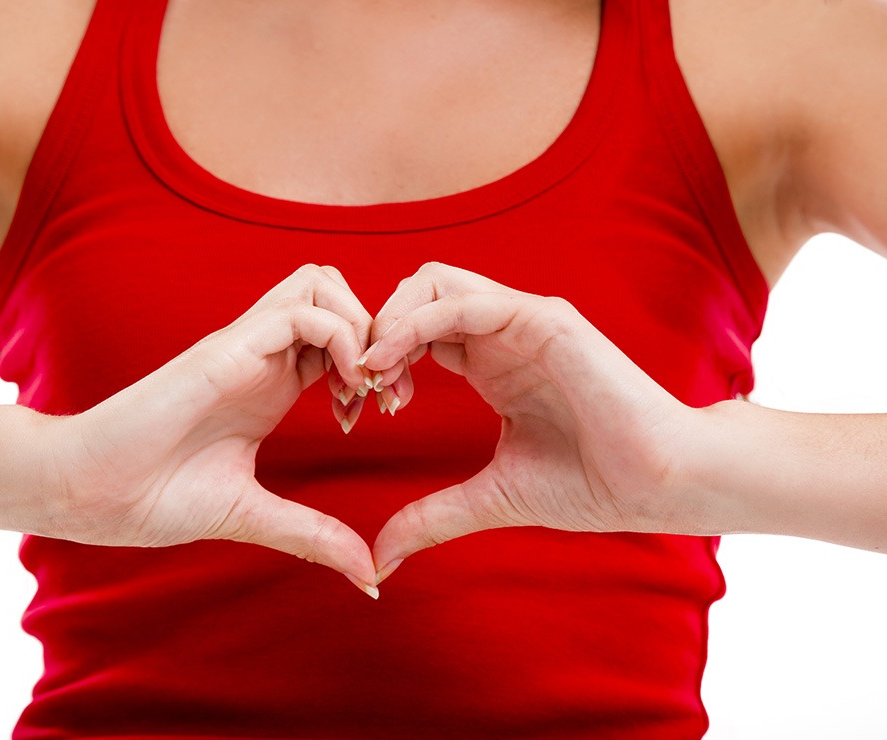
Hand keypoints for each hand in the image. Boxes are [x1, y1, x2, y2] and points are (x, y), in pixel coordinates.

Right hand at [43, 265, 379, 595]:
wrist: (87, 492)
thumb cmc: (153, 497)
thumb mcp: (254, 515)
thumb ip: (313, 535)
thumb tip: (369, 574)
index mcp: (271, 383)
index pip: (339, 335)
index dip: (375, 362)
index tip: (385, 411)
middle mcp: (262, 355)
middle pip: (336, 291)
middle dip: (378, 331)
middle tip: (386, 392)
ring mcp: (244, 346)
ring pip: (321, 284)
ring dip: (361, 325)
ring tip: (364, 388)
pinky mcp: (226, 349)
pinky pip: (300, 311)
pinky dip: (340, 338)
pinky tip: (343, 390)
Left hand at [360, 263, 697, 581]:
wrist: (658, 484)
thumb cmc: (592, 485)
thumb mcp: (491, 498)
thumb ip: (433, 517)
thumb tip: (380, 558)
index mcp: (492, 362)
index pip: (416, 331)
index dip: (381, 358)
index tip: (362, 405)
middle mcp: (503, 332)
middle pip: (416, 293)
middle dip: (376, 328)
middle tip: (359, 384)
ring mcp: (523, 320)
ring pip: (432, 283)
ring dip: (390, 319)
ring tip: (371, 371)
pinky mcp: (543, 320)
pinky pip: (464, 302)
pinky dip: (417, 323)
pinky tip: (391, 361)